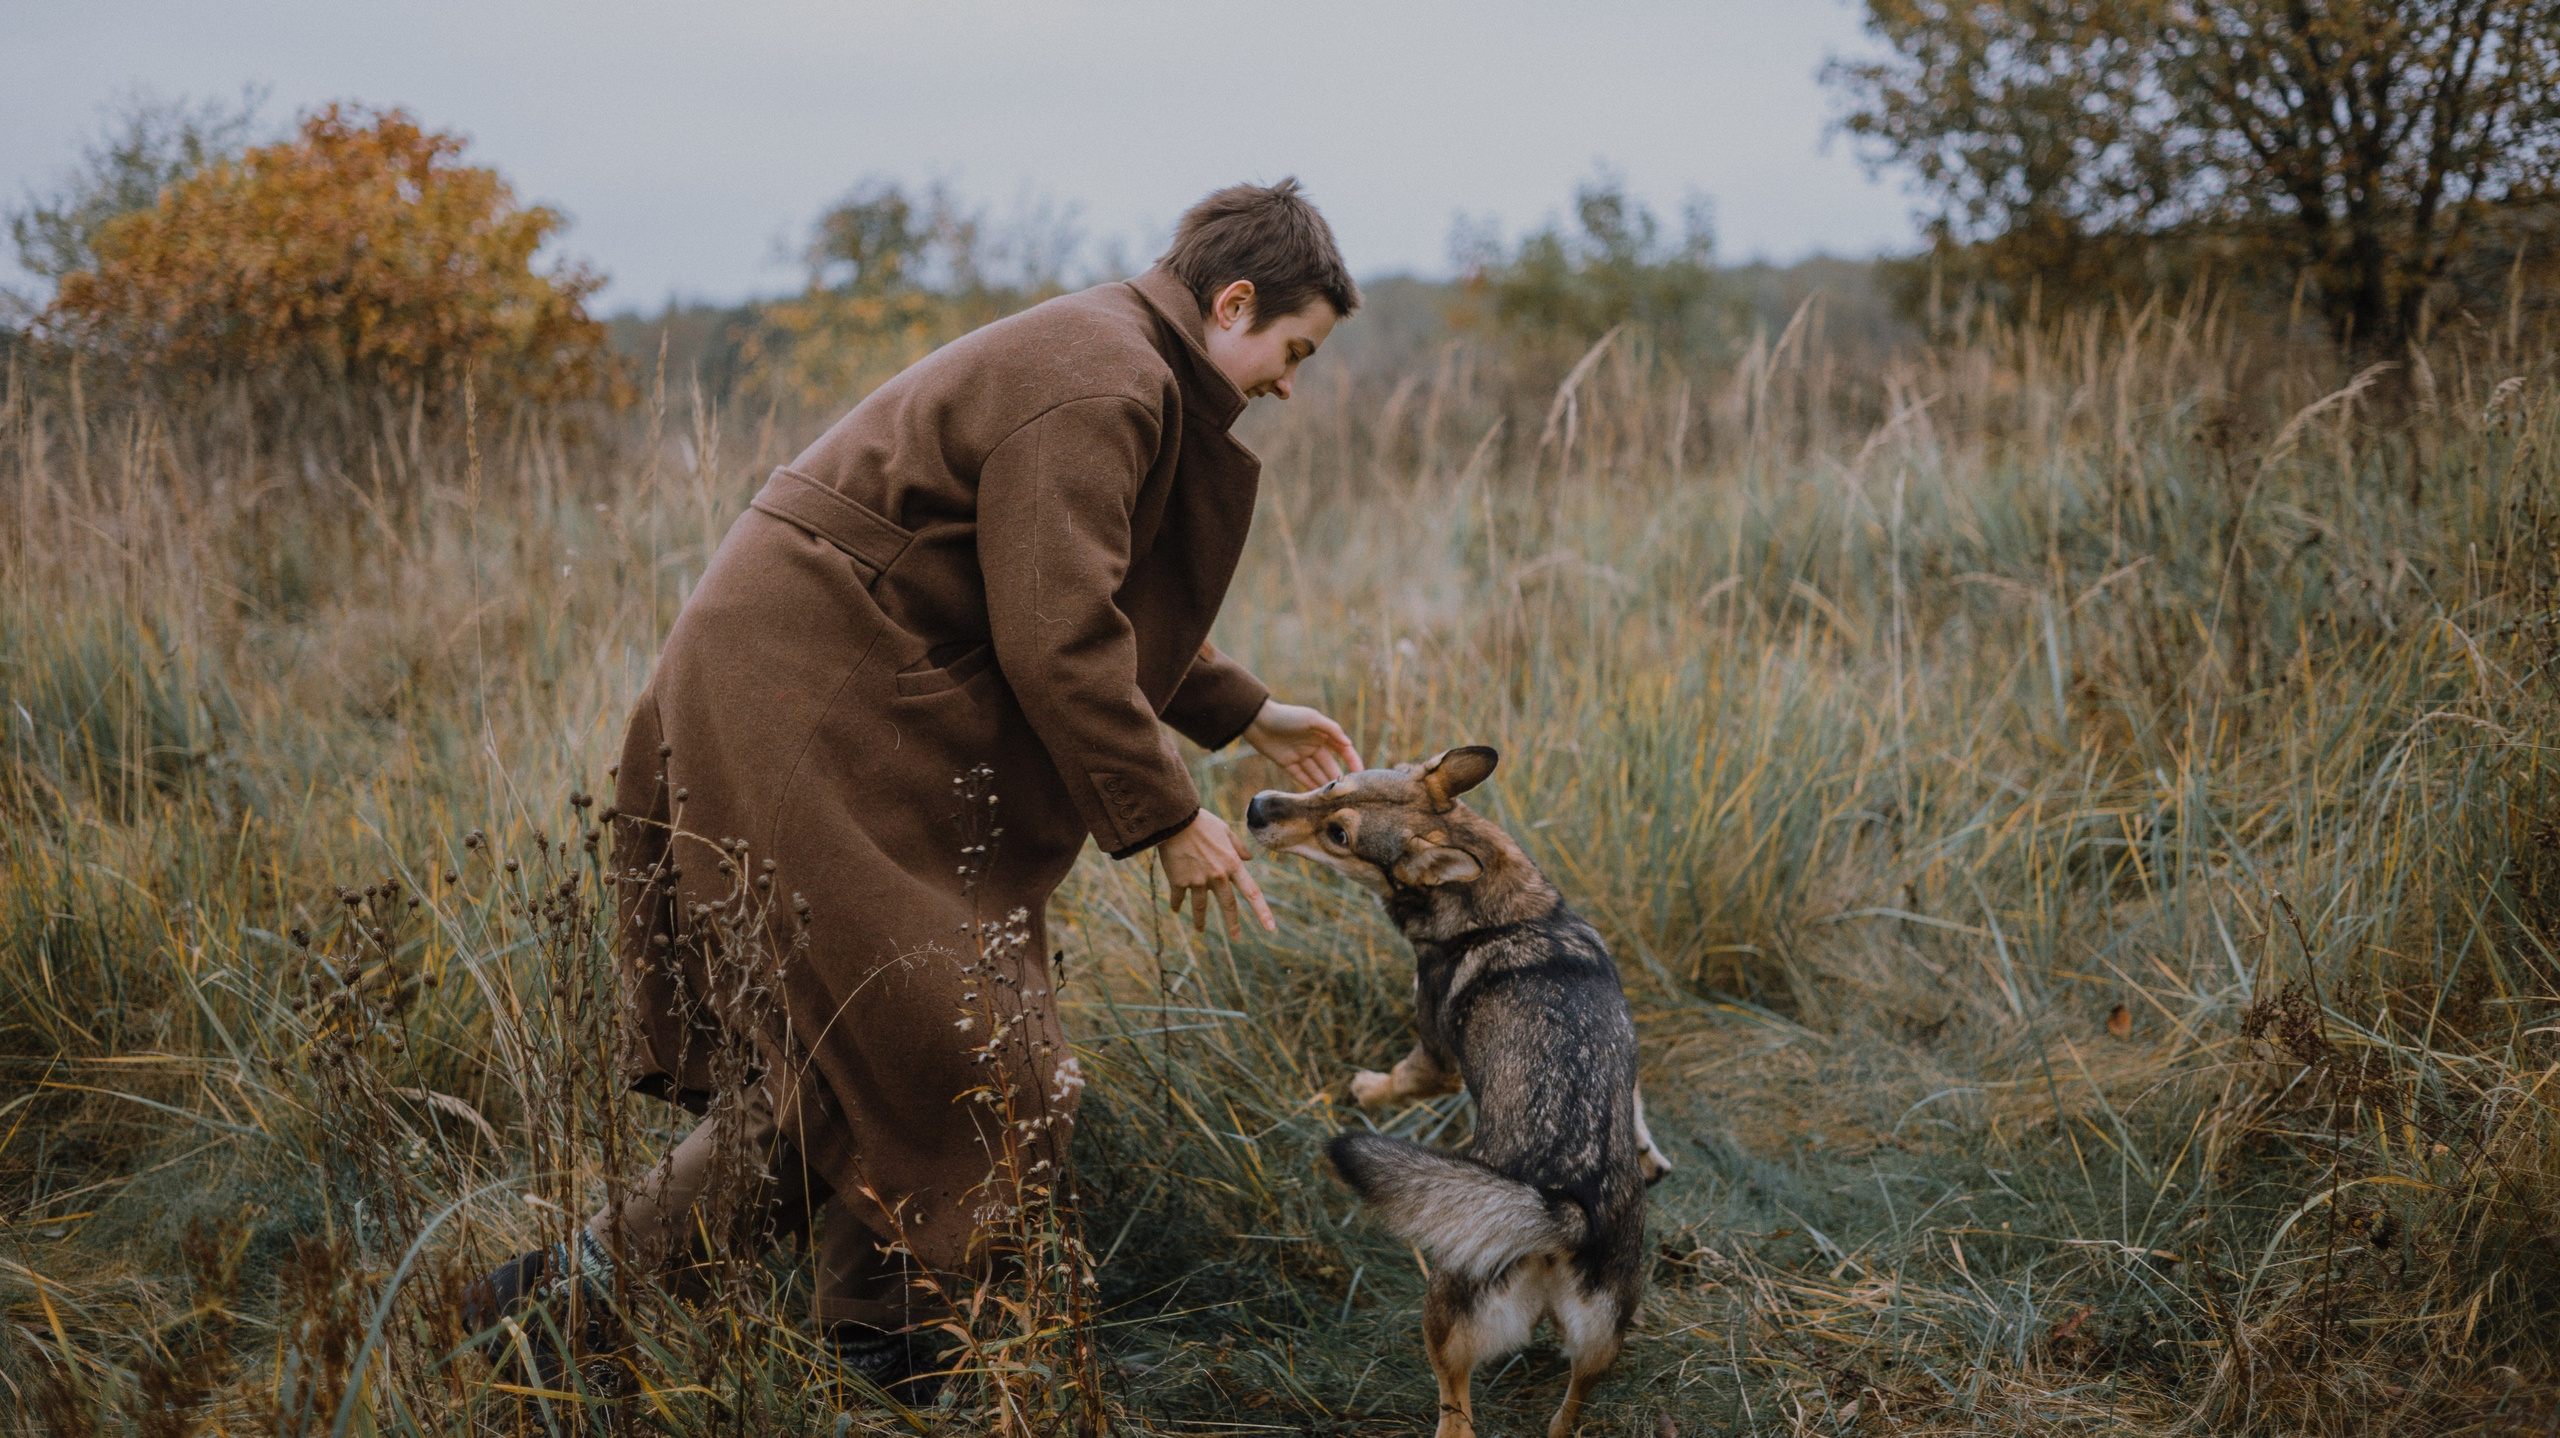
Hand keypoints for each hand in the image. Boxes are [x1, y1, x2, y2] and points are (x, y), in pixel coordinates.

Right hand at [1156, 809, 1272, 937]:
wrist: (1175, 820)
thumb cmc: (1201, 822)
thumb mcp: (1225, 831)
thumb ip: (1238, 846)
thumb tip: (1249, 858)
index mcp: (1232, 864)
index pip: (1252, 892)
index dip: (1262, 912)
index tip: (1270, 928)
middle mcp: (1218, 876)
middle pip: (1228, 906)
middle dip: (1233, 925)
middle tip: (1237, 939)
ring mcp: (1198, 880)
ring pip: (1201, 907)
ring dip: (1200, 921)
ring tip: (1201, 930)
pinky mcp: (1179, 881)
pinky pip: (1179, 898)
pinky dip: (1177, 905)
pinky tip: (1176, 910)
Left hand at [1243, 699, 1362, 788]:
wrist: (1258, 720)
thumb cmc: (1287, 716)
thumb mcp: (1312, 718)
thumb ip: (1332, 729)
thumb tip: (1348, 744)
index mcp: (1322, 733)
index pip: (1342, 749)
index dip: (1352, 760)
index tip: (1360, 774)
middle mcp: (1313, 745)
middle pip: (1329, 764)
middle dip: (1337, 777)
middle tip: (1346, 792)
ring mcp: (1300, 755)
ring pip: (1316, 772)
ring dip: (1324, 783)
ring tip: (1333, 797)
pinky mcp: (1287, 763)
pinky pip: (1301, 776)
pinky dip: (1309, 784)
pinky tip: (1318, 795)